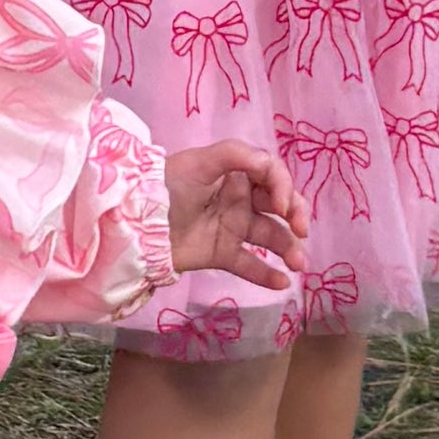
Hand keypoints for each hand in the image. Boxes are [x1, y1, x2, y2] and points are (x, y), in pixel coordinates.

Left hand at [163, 143, 306, 289]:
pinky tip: (282, 283)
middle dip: (296, 215)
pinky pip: (250, 265)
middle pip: (279, 206)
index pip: (272, 176)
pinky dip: (267, 275)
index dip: (284, 187)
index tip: (283, 204)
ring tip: (299, 264)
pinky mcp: (222, 254)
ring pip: (270, 237)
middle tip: (302, 231)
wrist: (137, 223)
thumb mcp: (200, 161)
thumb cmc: (169, 185)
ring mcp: (232, 227)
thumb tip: (272, 169)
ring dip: (289, 248)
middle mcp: (239, 198)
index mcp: (236, 172)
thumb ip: (238, 155)